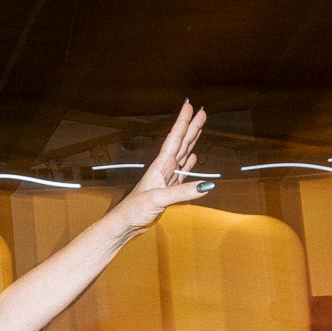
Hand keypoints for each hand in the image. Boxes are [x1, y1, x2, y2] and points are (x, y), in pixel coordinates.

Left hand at [115, 100, 210, 230]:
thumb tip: (206, 185)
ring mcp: (166, 178)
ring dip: (192, 141)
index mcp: (160, 166)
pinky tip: (193, 157)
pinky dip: (189, 163)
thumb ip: (181, 192)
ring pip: (183, 154)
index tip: (189, 106)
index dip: (182, 122)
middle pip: (181, 143)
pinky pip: (182, 172)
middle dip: (192, 127)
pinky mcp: (168, 189)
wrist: (125, 224)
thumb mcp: (158, 199)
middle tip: (202, 112)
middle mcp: (164, 169)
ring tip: (200, 128)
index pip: (174, 139)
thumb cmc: (134, 210)